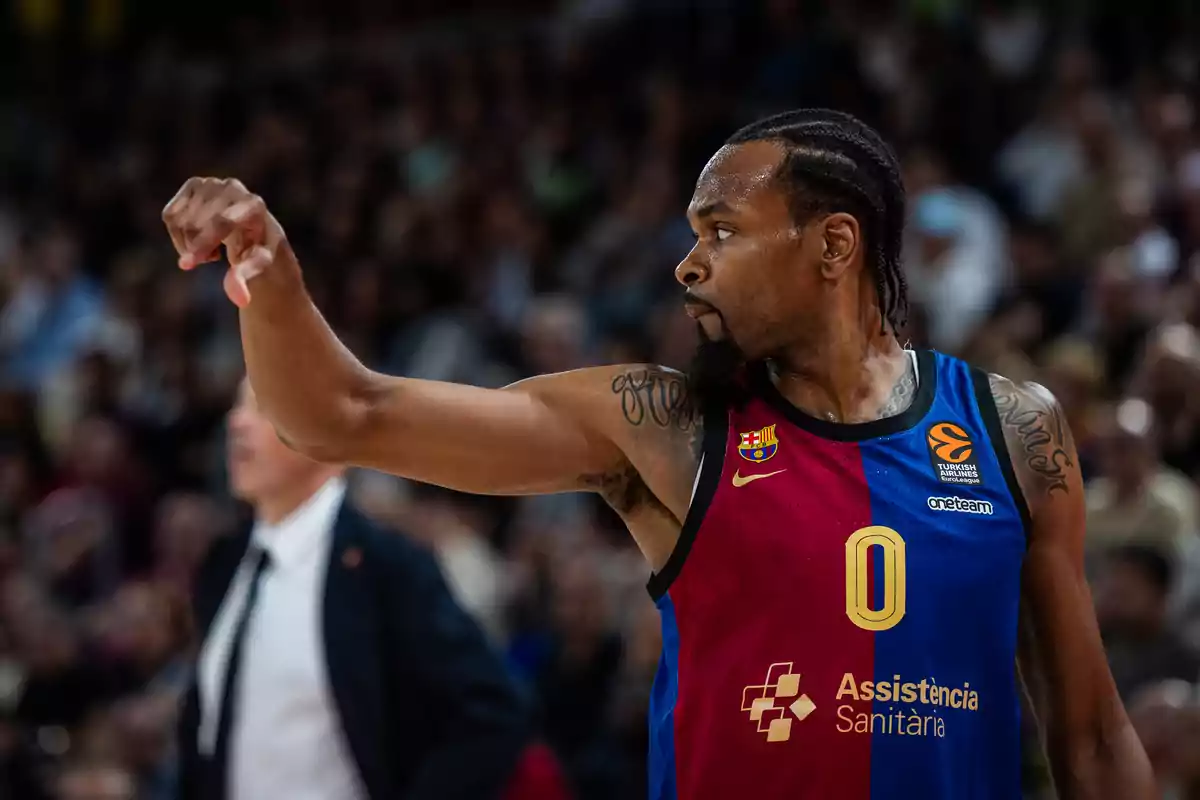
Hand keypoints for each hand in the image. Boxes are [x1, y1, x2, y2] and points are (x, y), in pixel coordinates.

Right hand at [162, 177, 286, 307]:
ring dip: (190, 242)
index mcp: (254, 205)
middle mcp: (233, 188)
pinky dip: (179, 234)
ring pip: (180, 220)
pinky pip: (170, 215)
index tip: (185, 265)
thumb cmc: (258, 250)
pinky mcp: (194, 185)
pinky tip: (199, 236)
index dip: (202, 244)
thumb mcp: (257, 266)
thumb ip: (246, 278)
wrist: (253, 230)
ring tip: (212, 246)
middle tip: (215, 257)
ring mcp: (212, 184)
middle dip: (198, 248)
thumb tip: (240, 300)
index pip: (221, 222)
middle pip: (195, 223)